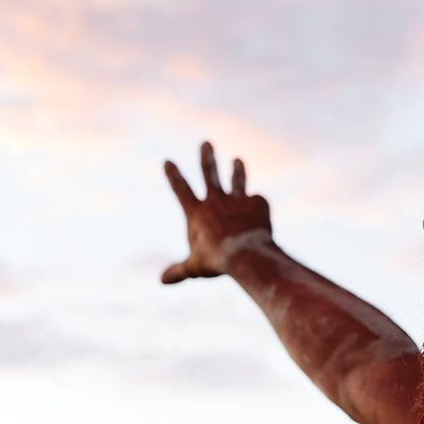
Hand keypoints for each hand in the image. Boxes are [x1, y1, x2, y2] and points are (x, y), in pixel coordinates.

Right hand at [161, 141, 272, 283]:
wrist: (246, 254)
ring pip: (237, 181)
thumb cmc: (216, 261)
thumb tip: (162, 281)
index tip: (168, 160)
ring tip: (238, 160)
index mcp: (196, 212)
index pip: (181, 190)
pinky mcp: (258, 203)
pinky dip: (259, 209)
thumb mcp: (195, 267)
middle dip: (207, 157)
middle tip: (207, 142)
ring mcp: (238, 200)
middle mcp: (216, 201)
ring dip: (237, 170)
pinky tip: (261, 219)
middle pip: (210, 174)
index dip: (174, 175)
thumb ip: (179, 271)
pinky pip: (258, 203)